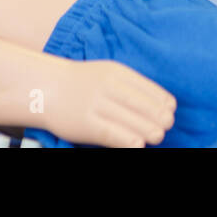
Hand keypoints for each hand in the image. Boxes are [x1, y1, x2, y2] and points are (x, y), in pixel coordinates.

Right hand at [48, 59, 176, 146]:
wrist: (44, 88)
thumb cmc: (82, 84)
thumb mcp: (106, 74)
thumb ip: (130, 86)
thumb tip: (161, 105)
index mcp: (114, 72)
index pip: (144, 86)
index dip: (160, 99)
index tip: (171, 109)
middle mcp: (105, 86)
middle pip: (137, 102)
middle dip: (156, 115)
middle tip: (168, 124)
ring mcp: (93, 104)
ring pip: (125, 118)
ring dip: (145, 129)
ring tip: (158, 136)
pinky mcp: (84, 123)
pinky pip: (109, 132)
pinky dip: (126, 140)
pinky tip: (138, 145)